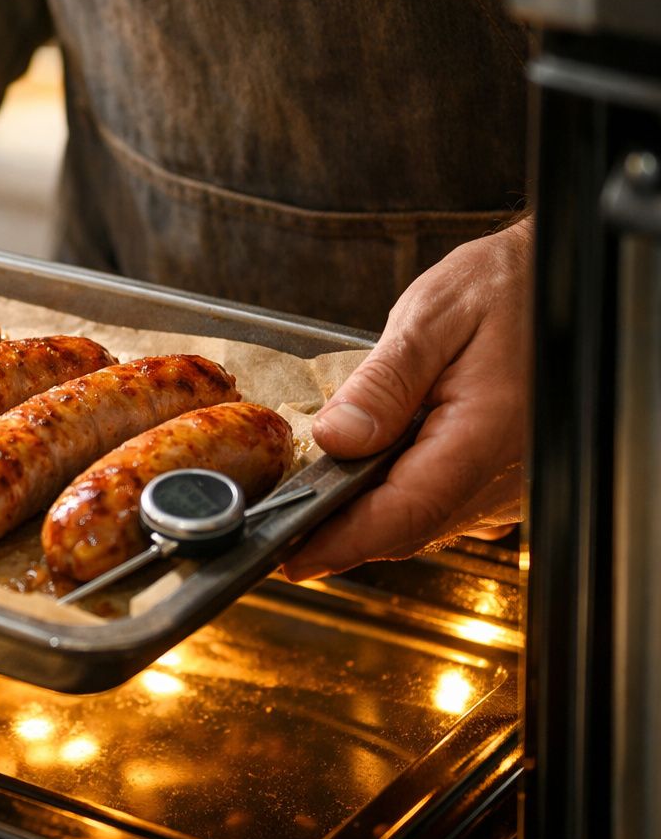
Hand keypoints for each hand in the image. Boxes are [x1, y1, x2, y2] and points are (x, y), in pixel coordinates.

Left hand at [283, 218, 531, 580]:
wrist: (554, 281)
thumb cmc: (503, 289)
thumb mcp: (432, 318)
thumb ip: (384, 383)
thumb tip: (336, 438)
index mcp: (488, 433)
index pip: (407, 510)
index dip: (345, 541)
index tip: (296, 557)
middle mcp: (508, 472)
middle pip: (412, 528)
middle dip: (346, 538)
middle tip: (283, 537)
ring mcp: (511, 481)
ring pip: (428, 523)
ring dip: (371, 523)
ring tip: (312, 512)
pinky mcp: (505, 477)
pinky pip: (446, 506)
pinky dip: (399, 504)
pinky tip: (362, 486)